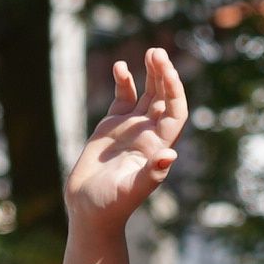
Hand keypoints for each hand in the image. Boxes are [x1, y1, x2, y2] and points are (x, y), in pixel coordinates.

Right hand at [66, 49, 188, 235]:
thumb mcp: (132, 191)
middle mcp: (149, 135)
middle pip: (164, 98)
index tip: (166, 69)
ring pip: (147, 95)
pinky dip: (124, 83)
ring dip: (150, 74)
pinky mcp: (111, 127)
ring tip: (150, 51)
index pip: (175, 112)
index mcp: (158, 147)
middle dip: (164, 75)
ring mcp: (131, 129)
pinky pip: (123, 99)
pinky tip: (121, 67)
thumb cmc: (111, 206)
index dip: (174, 89)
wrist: (89, 211)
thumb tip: (169, 156)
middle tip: (157, 51)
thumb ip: (151, 174)